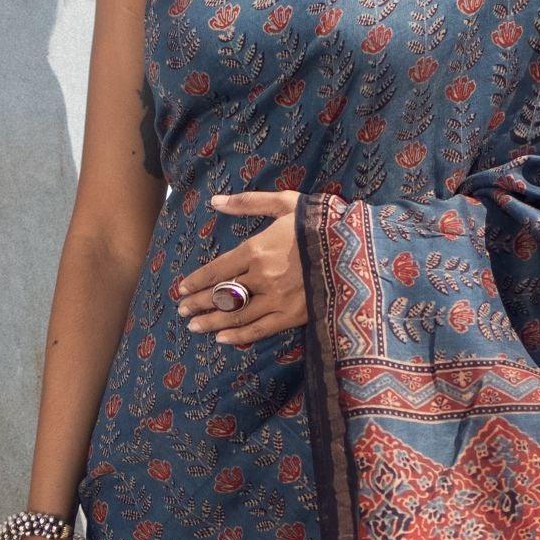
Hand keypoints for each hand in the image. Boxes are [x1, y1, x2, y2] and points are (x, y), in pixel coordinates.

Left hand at [172, 189, 307, 347]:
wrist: (357, 247)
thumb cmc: (321, 221)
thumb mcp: (285, 203)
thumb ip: (249, 203)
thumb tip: (215, 201)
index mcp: (257, 249)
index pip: (216, 270)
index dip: (196, 282)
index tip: (181, 289)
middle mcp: (262, 277)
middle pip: (221, 295)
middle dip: (199, 304)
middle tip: (183, 311)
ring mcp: (277, 299)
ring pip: (236, 315)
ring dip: (212, 322)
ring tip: (194, 327)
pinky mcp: (294, 316)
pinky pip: (260, 329)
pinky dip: (239, 335)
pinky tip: (222, 338)